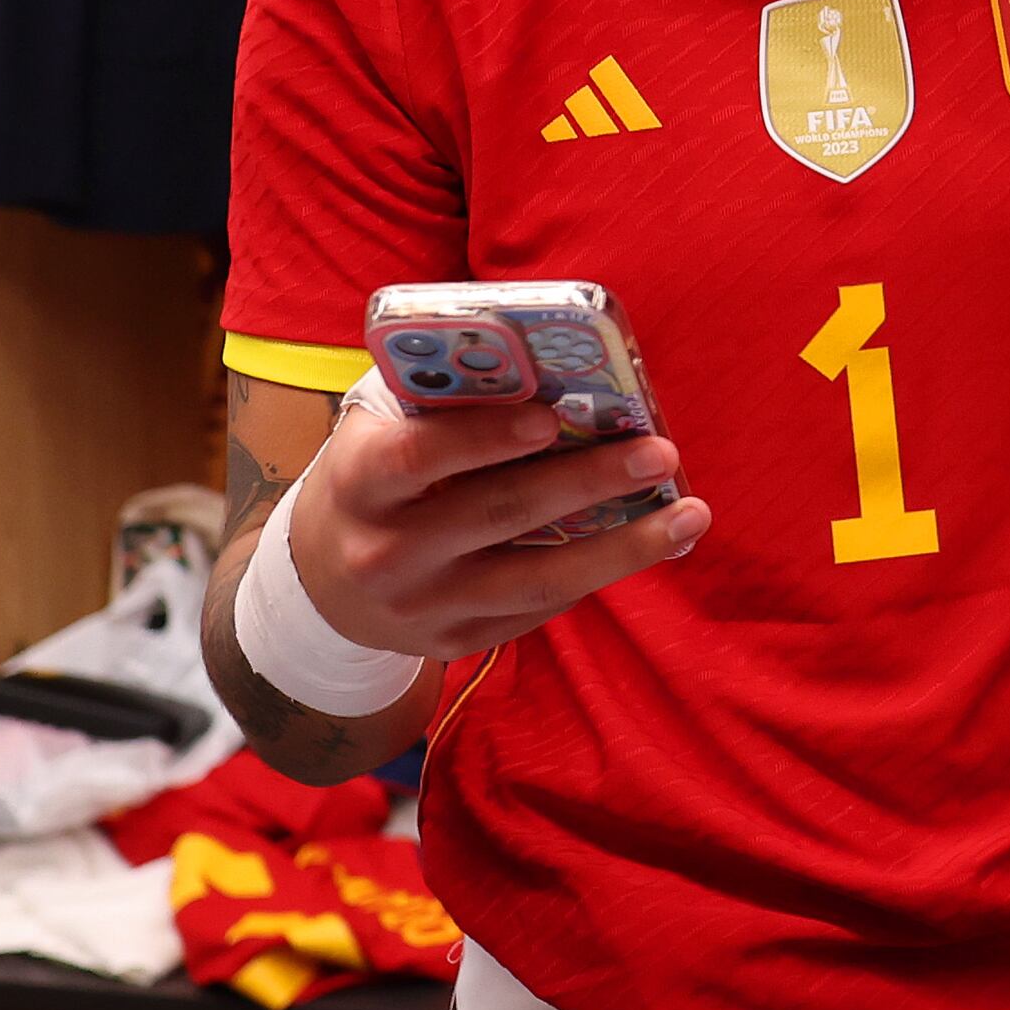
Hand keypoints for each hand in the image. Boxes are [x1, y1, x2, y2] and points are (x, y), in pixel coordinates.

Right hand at [283, 391, 706, 658]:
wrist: (319, 582)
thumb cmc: (378, 475)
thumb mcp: (382, 427)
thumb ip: (446, 397)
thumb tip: (553, 366)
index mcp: (360, 481)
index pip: (419, 455)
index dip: (484, 437)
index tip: (550, 416)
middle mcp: (386, 551)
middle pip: (499, 513)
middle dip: (587, 481)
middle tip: (658, 452)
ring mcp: (422, 606)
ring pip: (537, 578)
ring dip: (624, 547)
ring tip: (690, 516)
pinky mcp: (456, 642)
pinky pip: (539, 607)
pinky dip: (598, 573)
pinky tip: (651, 543)